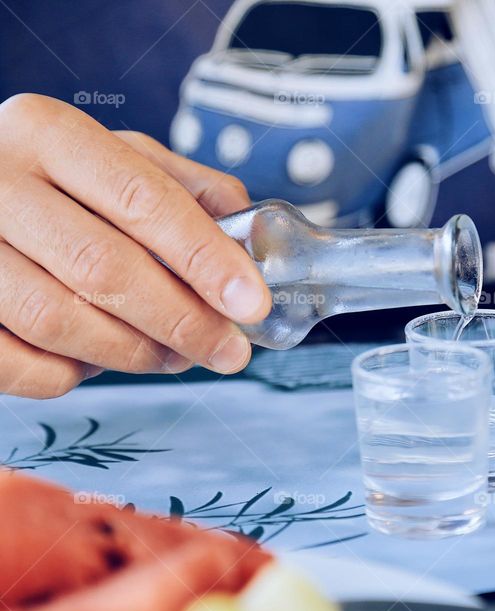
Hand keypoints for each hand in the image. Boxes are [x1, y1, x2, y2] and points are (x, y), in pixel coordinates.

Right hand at [0, 94, 270, 397]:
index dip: (205, 258)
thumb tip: (251, 236)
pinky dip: (69, 374)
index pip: (143, 199)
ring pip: (55, 319)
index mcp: (47, 133)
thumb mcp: (116, 160)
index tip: (251, 303)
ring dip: (132, 352)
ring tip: (175, 355)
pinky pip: (16, 363)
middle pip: (102, 266)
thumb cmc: (51, 182)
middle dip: (182, 320)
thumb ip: (186, 189)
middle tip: (228, 350)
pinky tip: (99, 359)